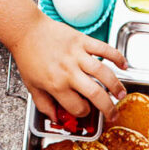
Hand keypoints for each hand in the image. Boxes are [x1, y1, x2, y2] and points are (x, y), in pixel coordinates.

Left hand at [11, 10, 127, 119]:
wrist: (25, 30)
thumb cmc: (28, 56)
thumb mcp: (32, 86)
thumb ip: (44, 105)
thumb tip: (56, 119)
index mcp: (56, 85)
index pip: (77, 107)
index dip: (83, 112)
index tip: (85, 110)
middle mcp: (69, 71)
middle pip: (96, 94)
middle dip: (108, 108)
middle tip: (113, 114)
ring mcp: (77, 55)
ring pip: (104, 73)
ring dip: (116, 86)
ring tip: (121, 95)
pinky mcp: (82, 40)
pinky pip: (104, 49)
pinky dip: (117, 57)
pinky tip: (123, 66)